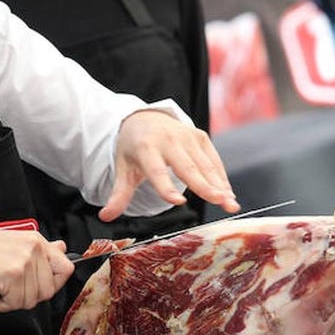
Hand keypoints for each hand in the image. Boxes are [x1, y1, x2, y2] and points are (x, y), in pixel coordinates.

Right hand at [0, 231, 73, 311]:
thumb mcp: (11, 245)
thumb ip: (38, 250)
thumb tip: (62, 249)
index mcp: (35, 239)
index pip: (66, 267)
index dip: (52, 284)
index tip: (34, 286)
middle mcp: (33, 247)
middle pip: (49, 290)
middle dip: (26, 295)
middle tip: (7, 287)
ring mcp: (24, 260)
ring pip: (32, 300)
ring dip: (11, 301)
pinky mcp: (13, 274)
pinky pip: (16, 304)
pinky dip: (0, 304)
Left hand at [100, 110, 239, 221]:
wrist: (144, 118)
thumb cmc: (134, 149)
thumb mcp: (123, 169)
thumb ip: (119, 194)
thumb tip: (105, 217)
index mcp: (146, 148)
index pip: (156, 170)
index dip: (166, 187)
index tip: (178, 202)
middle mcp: (168, 140)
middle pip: (187, 167)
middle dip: (205, 186)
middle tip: (220, 202)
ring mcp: (187, 136)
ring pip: (205, 165)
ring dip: (220, 185)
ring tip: (230, 204)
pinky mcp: (200, 136)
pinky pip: (213, 160)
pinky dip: (221, 177)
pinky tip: (228, 194)